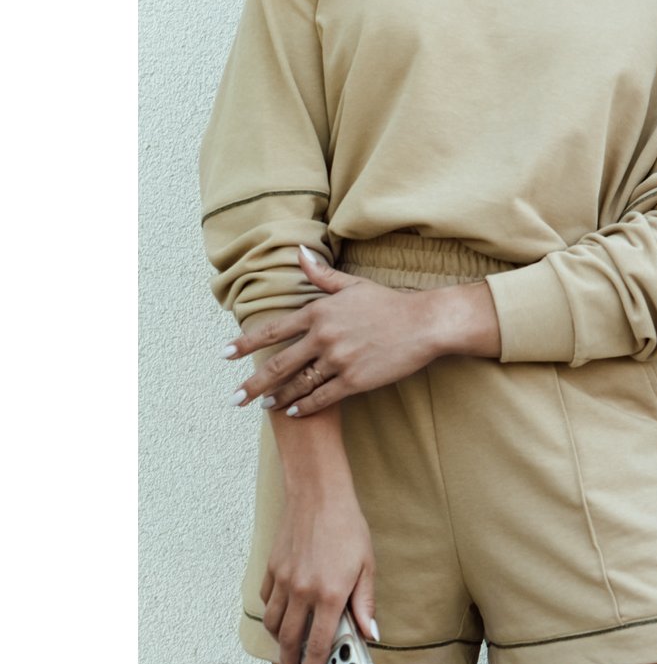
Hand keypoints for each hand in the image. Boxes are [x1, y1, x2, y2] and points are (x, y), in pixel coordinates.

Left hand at [225, 245, 442, 416]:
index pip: (273, 330)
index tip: (226, 354)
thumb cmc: (388, 303)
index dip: (246, 344)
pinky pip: (322, 397)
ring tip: (263, 406)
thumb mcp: (352, 285)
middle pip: (278, 364)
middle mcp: (323, 337)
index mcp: (319, 312)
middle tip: (235, 397)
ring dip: (278, 397)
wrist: (422, 323)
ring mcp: (338, 360)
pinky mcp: (355, 380)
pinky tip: (293, 412)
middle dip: (253, 384)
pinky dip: (304, 406)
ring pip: (298, 384)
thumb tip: (298, 252)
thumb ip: (321, 275)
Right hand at [259, 480, 376, 663]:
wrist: (319, 494)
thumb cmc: (347, 527)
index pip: (318, 646)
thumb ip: (365, 603)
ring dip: (280, 641)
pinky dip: (272, 612)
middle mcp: (303, 592)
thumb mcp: (367, 565)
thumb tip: (369, 634)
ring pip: (273, 624)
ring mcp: (284, 580)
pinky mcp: (272, 567)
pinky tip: (283, 612)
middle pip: (290, 641)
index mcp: (330, 595)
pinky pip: (266, 600)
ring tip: (290, 645)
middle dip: (292, 663)